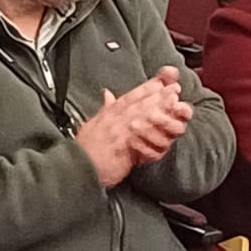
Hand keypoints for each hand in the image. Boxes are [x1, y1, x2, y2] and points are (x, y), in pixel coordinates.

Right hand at [76, 68, 191, 186]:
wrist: (76, 168)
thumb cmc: (85, 150)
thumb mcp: (93, 124)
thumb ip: (105, 109)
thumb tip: (108, 95)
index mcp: (106, 114)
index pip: (128, 97)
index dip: (145, 89)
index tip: (160, 82)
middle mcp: (111, 120)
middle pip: (137, 103)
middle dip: (157, 94)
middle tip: (174, 87)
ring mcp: (116, 132)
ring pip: (140, 114)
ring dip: (158, 107)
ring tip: (173, 101)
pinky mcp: (120, 146)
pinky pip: (139, 135)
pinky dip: (152, 128)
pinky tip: (163, 125)